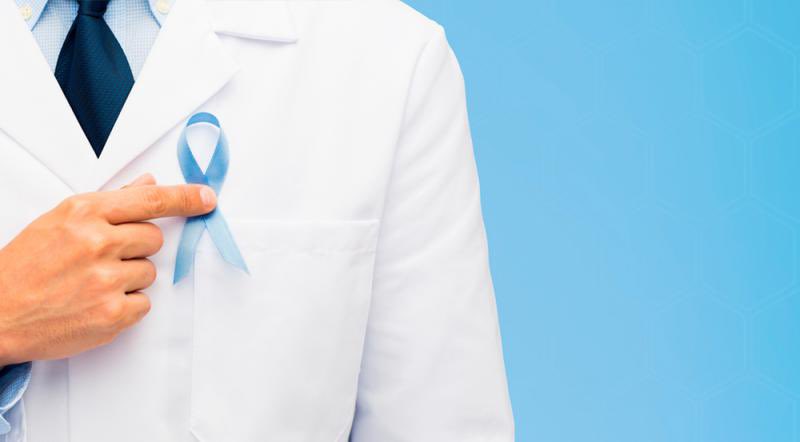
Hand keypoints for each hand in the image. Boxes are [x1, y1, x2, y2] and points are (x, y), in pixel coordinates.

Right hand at [0, 174, 216, 365]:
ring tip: (91, 283)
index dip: (185, 198)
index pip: (150, 200)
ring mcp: (106, 280)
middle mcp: (97, 242)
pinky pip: (144, 304)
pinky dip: (126, 306)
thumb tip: (147, 183)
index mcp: (84, 213)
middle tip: (103, 259)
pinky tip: (94, 304)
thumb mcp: (58, 221)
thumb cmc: (24, 267)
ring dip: (129, 279)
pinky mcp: (112, 314)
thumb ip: (109, 202)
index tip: (206, 198)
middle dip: (138, 248)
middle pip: (154, 239)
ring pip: (150, 272)